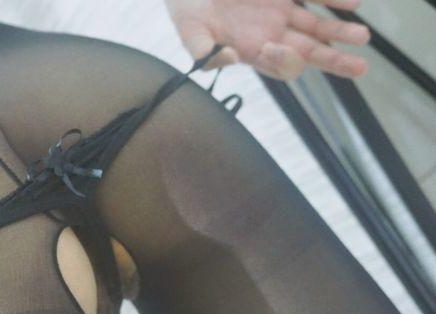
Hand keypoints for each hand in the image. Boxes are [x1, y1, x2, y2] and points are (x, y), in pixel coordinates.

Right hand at [165, 0, 370, 79]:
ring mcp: (281, 12)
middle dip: (333, 60)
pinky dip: (334, 0)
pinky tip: (354, 4)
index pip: (277, 65)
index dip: (283, 61)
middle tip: (359, 68)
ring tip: (362, 37)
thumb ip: (203, 49)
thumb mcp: (188, 30)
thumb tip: (229, 58)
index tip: (274, 48)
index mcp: (250, 51)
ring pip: (318, 26)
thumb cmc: (188, 10)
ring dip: (341, 32)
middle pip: (308, 53)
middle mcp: (270, 35)